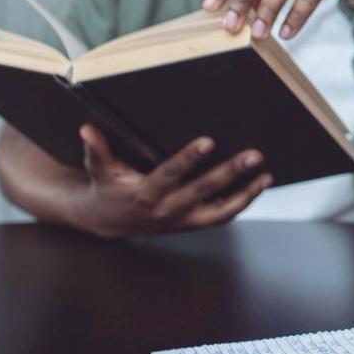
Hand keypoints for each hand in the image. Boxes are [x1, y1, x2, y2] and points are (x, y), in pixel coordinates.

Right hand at [74, 125, 270, 238]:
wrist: (110, 221)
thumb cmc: (107, 187)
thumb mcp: (98, 170)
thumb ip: (96, 150)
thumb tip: (87, 130)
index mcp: (145, 194)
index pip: (169, 175)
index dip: (187, 160)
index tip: (207, 141)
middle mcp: (167, 209)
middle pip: (203, 191)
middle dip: (230, 173)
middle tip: (254, 155)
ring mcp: (183, 220)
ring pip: (219, 211)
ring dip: (245, 194)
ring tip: (266, 175)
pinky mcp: (193, 223)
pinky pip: (222, 216)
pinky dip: (242, 202)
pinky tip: (259, 185)